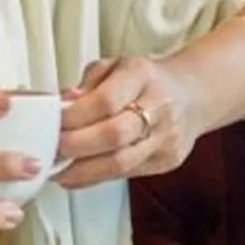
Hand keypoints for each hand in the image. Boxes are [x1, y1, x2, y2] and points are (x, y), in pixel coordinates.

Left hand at [56, 56, 203, 188]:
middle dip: (78, 146)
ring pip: (122, 162)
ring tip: (58, 171)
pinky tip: (76, 176)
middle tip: (52, 151)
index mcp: (142, 75)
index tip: (53, 124)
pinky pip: (127, 174)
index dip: (76, 117)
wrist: (192, 95)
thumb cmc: (145, 80)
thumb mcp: (114, 66)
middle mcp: (159, 106)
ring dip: (84, 170)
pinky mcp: (168, 161)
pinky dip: (97, 177)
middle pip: (115, 135)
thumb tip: (62, 104)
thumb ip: (88, 84)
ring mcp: (167, 137)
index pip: (107, 100)